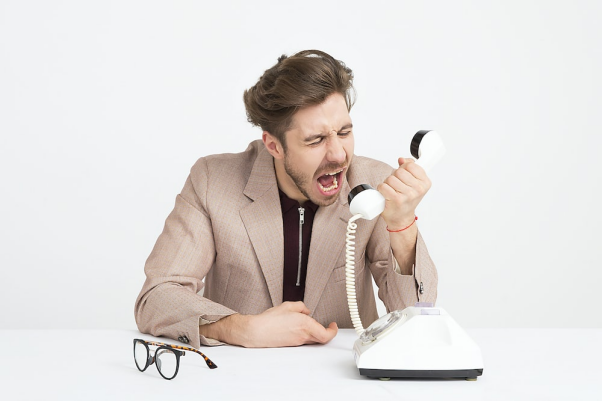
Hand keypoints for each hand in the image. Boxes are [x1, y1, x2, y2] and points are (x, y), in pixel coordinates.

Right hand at [202, 302, 337, 347]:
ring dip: (316, 332)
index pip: (326, 334)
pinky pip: (304, 340)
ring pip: (313, 339)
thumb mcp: (288, 306)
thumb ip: (301, 307)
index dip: (333, 331)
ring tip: (310, 323)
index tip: (333, 325)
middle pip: (322, 338)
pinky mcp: (291, 344)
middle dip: (326, 331)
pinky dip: (306, 334)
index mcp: (305, 325)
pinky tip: (299, 327)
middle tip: (328, 326)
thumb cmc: (269, 320)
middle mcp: (303, 336)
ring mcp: (298, 342)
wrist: (257, 331)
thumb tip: (306, 311)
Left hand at [377, 158, 430, 229]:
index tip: (404, 175)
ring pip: (390, 178)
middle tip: (397, 185)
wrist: (401, 217)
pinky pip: (384, 186)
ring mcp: (408, 195)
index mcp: (425, 182)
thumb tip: (402, 159)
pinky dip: (382, 189)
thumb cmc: (407, 199)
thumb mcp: (413, 182)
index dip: (403, 168)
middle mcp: (418, 189)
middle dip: (394, 176)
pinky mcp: (396, 200)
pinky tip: (386, 194)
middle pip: (399, 171)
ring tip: (392, 190)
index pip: (411, 165)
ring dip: (387, 183)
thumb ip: (410, 167)